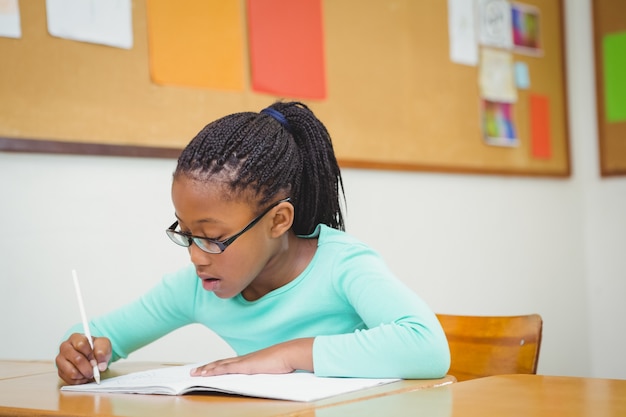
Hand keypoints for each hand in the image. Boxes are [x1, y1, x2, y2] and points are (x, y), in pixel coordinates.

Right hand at [56, 333, 111, 384]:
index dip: (90, 353)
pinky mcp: (60, 371)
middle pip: (77, 359)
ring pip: (72, 372)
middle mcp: (65, 347)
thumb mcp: (104, 345)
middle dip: (88, 367)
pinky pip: (70, 380)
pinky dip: (79, 380)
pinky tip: (84, 375)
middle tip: (95, 370)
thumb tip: (100, 366)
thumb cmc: (96, 348)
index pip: (81, 344)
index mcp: (75, 338)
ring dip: (84, 375)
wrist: (92, 355)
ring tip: (89, 372)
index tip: (95, 359)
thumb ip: (103, 352)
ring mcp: (60, 360)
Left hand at [190, 338, 313, 376]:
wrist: (289, 353)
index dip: (218, 366)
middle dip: (207, 367)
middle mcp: (244, 359)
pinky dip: (213, 371)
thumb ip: (267, 371)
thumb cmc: (286, 360)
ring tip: (195, 373)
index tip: (209, 368)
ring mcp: (243, 362)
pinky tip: (205, 374)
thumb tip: (267, 376)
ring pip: (219, 365)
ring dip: (206, 369)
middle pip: (221, 363)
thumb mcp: (274, 368)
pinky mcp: (243, 366)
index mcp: (251, 360)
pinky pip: (224, 369)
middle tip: (194, 371)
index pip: (230, 363)